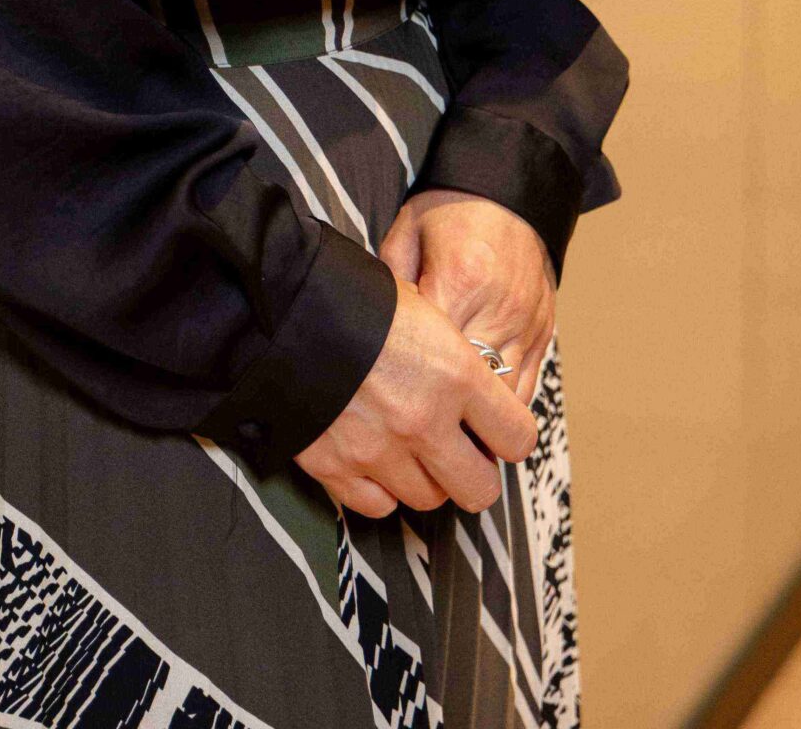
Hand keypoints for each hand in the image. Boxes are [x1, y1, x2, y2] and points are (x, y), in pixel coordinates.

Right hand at [291, 275, 537, 520]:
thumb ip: (453, 354)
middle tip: (459, 453)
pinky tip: (374, 460)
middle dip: (474, 473)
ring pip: (428, 500)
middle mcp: (425, 422)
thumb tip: (475, 381)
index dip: (511, 435)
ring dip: (424, 479)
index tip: (497, 430)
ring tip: (410, 449)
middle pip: (479, 489)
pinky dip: (380, 490)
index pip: (517, 437)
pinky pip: (378, 506)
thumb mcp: (421, 305)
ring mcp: (380, 451)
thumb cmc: (354, 295)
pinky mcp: (337, 468)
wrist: (282, 307)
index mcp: (456, 375)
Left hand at [379, 188, 556, 409]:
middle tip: (411, 431)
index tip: (386, 399)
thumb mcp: (405, 235)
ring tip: (444, 436)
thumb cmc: (448, 212)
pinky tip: (477, 419)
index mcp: (460, 281)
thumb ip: (393, 287)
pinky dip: (503, 408)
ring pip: (505, 400)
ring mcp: (527, 326)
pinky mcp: (544, 334)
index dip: (409, 380)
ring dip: (477, 421)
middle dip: (442, 413)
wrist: (506, 193)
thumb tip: (376, 338)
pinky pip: (528, 388)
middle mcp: (500, 310)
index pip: (433, 354)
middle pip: (471, 387)